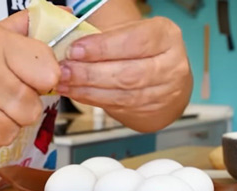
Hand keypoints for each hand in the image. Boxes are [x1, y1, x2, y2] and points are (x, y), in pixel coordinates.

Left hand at [56, 17, 191, 131]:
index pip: (135, 41)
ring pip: (122, 94)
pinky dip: (92, 99)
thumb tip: (67, 34)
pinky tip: (76, 92)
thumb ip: (103, 35)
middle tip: (64, 70)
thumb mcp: (128, 33)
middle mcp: (171, 65)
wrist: (166, 79)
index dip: (103, 47)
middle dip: (90, 73)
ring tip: (65, 82)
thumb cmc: (142, 51)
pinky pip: (118, 106)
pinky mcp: (152, 111)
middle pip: (128, 73)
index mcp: (167, 37)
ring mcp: (164, 92)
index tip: (76, 50)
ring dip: (88, 89)